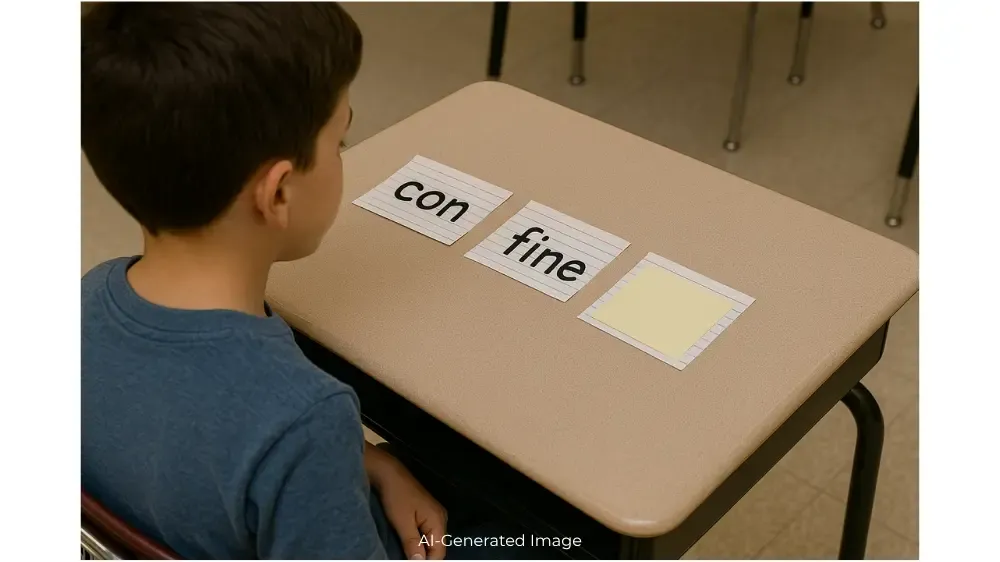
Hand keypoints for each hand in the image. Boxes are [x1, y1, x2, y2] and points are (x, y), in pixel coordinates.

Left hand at [365, 445, 447, 559]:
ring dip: (421, 550)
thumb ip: (413, 544)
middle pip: (437, 547)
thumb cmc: (396, 496)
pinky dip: (419, 541)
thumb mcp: (402, 523)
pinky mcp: (425, 513)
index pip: (439, 551)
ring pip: (431, 540)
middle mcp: (440, 518)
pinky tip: (410, 546)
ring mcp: (433, 514)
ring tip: (409, 556)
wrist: (388, 474)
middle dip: (425, 557)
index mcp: (438, 520)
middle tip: (410, 561)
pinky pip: (426, 533)